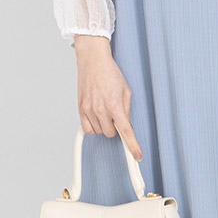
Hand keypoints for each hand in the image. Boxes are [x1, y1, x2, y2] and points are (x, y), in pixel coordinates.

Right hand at [73, 35, 143, 159]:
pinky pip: (88, 129)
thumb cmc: (110, 73)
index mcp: (115, 105)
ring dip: (104, 125)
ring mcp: (88, 110)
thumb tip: (125, 125)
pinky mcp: (80, 109)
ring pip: (99, 132)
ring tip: (105, 110)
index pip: (125, 132)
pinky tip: (97, 116)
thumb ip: (127, 110)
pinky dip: (93, 126)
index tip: (137, 155)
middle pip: (110, 134)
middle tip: (115, 115)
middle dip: (115, 127)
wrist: (93, 62)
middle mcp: (100, 109)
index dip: (132, 146)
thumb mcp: (126, 91)